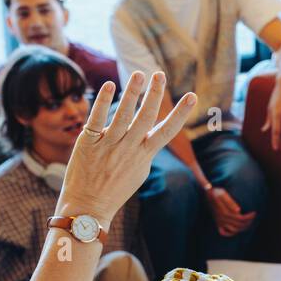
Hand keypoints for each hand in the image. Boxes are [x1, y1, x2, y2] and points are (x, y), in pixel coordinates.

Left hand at [57, 71, 197, 224]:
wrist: (88, 206)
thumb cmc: (115, 188)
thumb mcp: (138, 171)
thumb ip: (145, 149)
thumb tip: (153, 130)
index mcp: (144, 155)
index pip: (167, 131)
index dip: (180, 113)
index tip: (192, 96)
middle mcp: (129, 148)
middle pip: (146, 118)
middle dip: (154, 95)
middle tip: (160, 74)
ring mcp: (108, 145)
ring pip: (123, 115)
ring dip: (132, 93)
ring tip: (139, 74)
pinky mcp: (88, 142)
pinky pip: (97, 119)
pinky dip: (103, 102)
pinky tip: (109, 86)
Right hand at [206, 186, 256, 236]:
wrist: (206, 194)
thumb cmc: (216, 192)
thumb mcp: (222, 193)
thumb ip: (230, 202)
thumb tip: (238, 211)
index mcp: (224, 212)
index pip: (240, 218)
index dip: (249, 217)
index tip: (254, 213)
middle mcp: (222, 219)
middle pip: (238, 225)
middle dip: (248, 222)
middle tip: (253, 217)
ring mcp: (219, 222)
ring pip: (233, 230)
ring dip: (242, 228)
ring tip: (248, 222)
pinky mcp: (217, 223)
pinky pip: (223, 232)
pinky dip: (230, 233)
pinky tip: (236, 230)